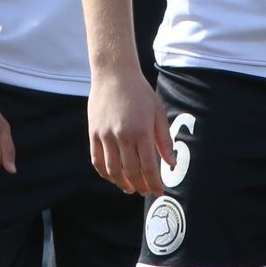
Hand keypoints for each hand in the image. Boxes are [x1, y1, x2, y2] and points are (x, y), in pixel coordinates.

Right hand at [88, 64, 171, 195]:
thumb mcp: (158, 112)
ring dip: (122, 184)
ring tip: (129, 188)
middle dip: (140, 186)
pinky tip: (113, 177)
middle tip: (145, 192)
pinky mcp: (93, 133)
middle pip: (131, 172)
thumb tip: (171, 163)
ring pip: (112, 170)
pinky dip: (105, 173)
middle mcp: (122, 136)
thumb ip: (164, 140)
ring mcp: (105, 135)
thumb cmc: (139, 92)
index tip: (159, 191)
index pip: (149, 167)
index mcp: (141, 131)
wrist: (114, 74)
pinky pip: (97, 160)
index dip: (154, 183)